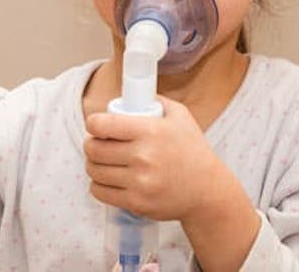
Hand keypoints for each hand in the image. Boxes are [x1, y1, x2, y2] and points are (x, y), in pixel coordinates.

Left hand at [84, 96, 225, 221]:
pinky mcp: (136, 203)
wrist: (207, 190)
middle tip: (97, 143)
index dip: (93, 123)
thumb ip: (155, 100)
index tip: (96, 125)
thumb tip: (131, 95)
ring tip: (102, 161)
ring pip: (94, 171)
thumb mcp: (180, 116)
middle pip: (93, 148)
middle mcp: (143, 157)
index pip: (102, 125)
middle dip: (91, 144)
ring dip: (93, 164)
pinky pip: (100, 192)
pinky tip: (107, 178)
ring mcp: (139, 182)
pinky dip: (98, 185)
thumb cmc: (192, 150)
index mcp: (150, 131)